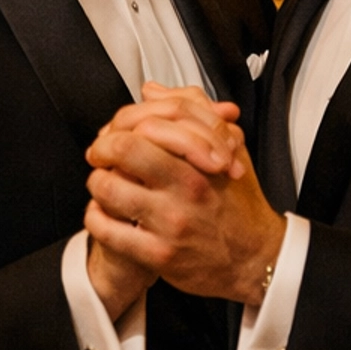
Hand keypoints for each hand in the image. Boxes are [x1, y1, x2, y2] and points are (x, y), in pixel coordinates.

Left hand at [85, 87, 284, 305]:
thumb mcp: (230, 150)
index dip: (123, 122)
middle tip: (99, 153)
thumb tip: (153, 91)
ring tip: (103, 183)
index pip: (151, 123)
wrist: (254, 258)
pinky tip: (103, 213)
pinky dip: (95, 218)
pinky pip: (107, 230)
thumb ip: (194, 115)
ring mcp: (171, 223)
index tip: (116, 131)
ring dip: (97, 182)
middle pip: (125, 148)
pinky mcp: (158, 255)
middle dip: (102, 147)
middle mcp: (186, 189)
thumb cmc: (239, 203)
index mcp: (202, 161)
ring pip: (108, 188)